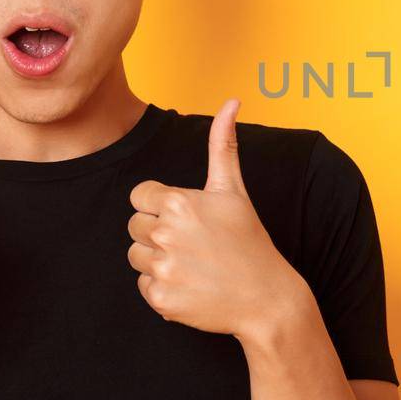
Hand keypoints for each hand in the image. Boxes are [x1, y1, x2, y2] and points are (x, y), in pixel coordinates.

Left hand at [127, 98, 307, 339]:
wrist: (266, 298)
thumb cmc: (249, 241)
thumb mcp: (234, 191)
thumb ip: (223, 145)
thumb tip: (232, 100)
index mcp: (179, 203)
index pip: (140, 196)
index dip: (161, 206)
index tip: (187, 218)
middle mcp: (166, 233)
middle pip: (134, 226)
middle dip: (158, 233)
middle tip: (195, 243)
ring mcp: (162, 268)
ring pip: (135, 256)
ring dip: (158, 260)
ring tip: (193, 264)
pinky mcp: (160, 299)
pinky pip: (143, 285)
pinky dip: (163, 287)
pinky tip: (191, 285)